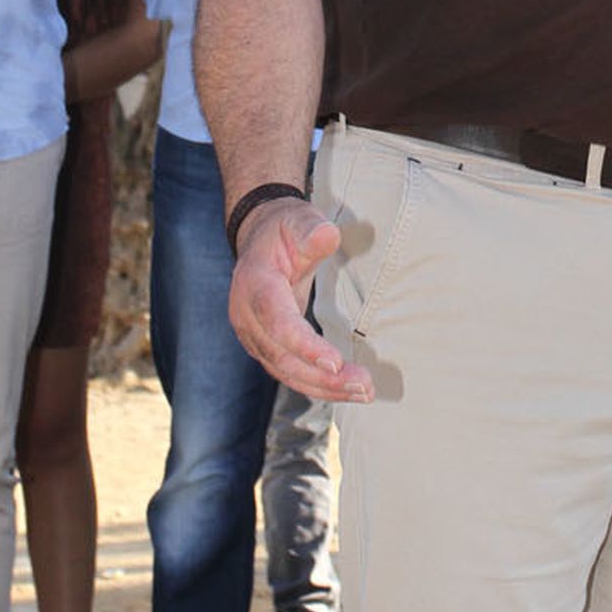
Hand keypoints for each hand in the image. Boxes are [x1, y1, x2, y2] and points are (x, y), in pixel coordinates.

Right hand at [229, 197, 373, 401]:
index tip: (335, 362)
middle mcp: (247, 316)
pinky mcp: (265, 346)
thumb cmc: (284, 229)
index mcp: (255, 283)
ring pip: (285, 371)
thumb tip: (327, 236)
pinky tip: (345, 390)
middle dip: (323, 376)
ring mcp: (253, 335)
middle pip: (282, 356)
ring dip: (324, 387)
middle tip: (364, 385)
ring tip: (363, 392)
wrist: (259, 239)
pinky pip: (288, 371)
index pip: (277, 321)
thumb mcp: (298, 218)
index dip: (304, 345)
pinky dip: (316, 384)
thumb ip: (311, 229)